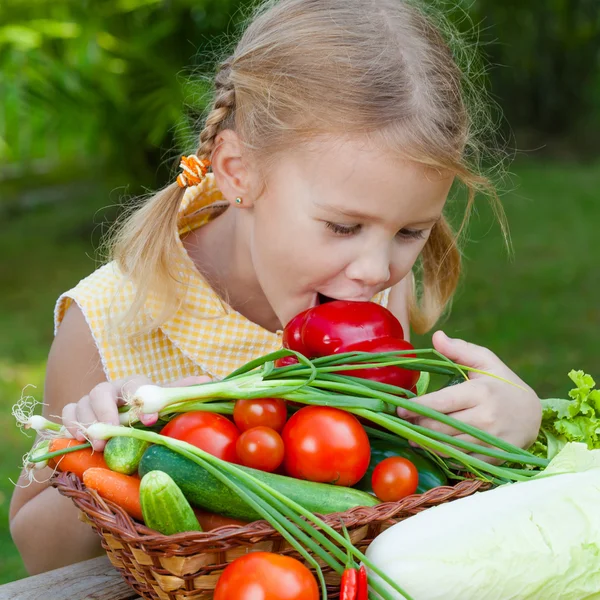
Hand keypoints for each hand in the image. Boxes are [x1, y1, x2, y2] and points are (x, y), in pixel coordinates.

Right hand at [62, 375, 210, 450]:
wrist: (123, 425)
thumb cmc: (147, 412)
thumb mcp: (164, 403)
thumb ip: (181, 393)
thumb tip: (210, 380)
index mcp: (134, 385)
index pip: (135, 384)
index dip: (141, 399)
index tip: (150, 419)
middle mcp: (111, 390)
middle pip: (101, 390)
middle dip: (106, 412)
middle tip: (112, 432)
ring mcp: (90, 401)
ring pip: (82, 402)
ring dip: (87, 422)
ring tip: (97, 444)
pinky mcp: (75, 414)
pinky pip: (66, 413)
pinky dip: (70, 424)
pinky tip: (79, 439)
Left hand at [397, 331, 541, 461]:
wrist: (534, 415)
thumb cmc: (503, 384)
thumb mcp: (486, 361)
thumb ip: (459, 350)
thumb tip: (436, 336)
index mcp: (480, 393)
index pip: (441, 403)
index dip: (417, 407)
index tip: (400, 408)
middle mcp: (485, 419)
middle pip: (440, 426)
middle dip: (417, 425)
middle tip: (403, 421)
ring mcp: (489, 441)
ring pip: (448, 446)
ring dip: (425, 443)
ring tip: (412, 436)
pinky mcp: (492, 459)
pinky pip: (461, 461)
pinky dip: (444, 455)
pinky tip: (433, 448)